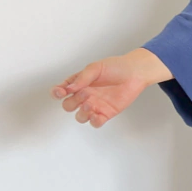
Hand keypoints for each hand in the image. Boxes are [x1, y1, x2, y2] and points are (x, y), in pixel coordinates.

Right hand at [50, 49, 171, 126]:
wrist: (134, 73)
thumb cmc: (115, 67)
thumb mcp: (96, 68)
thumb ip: (82, 78)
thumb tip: (69, 88)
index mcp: (79, 83)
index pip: (61, 91)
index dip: (56, 93)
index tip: (61, 92)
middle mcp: (85, 95)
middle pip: (68, 106)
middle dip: (73, 102)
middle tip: (85, 94)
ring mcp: (95, 105)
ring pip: (80, 117)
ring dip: (82, 113)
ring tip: (90, 104)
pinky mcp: (106, 113)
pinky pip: (95, 123)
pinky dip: (93, 121)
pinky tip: (96, 115)